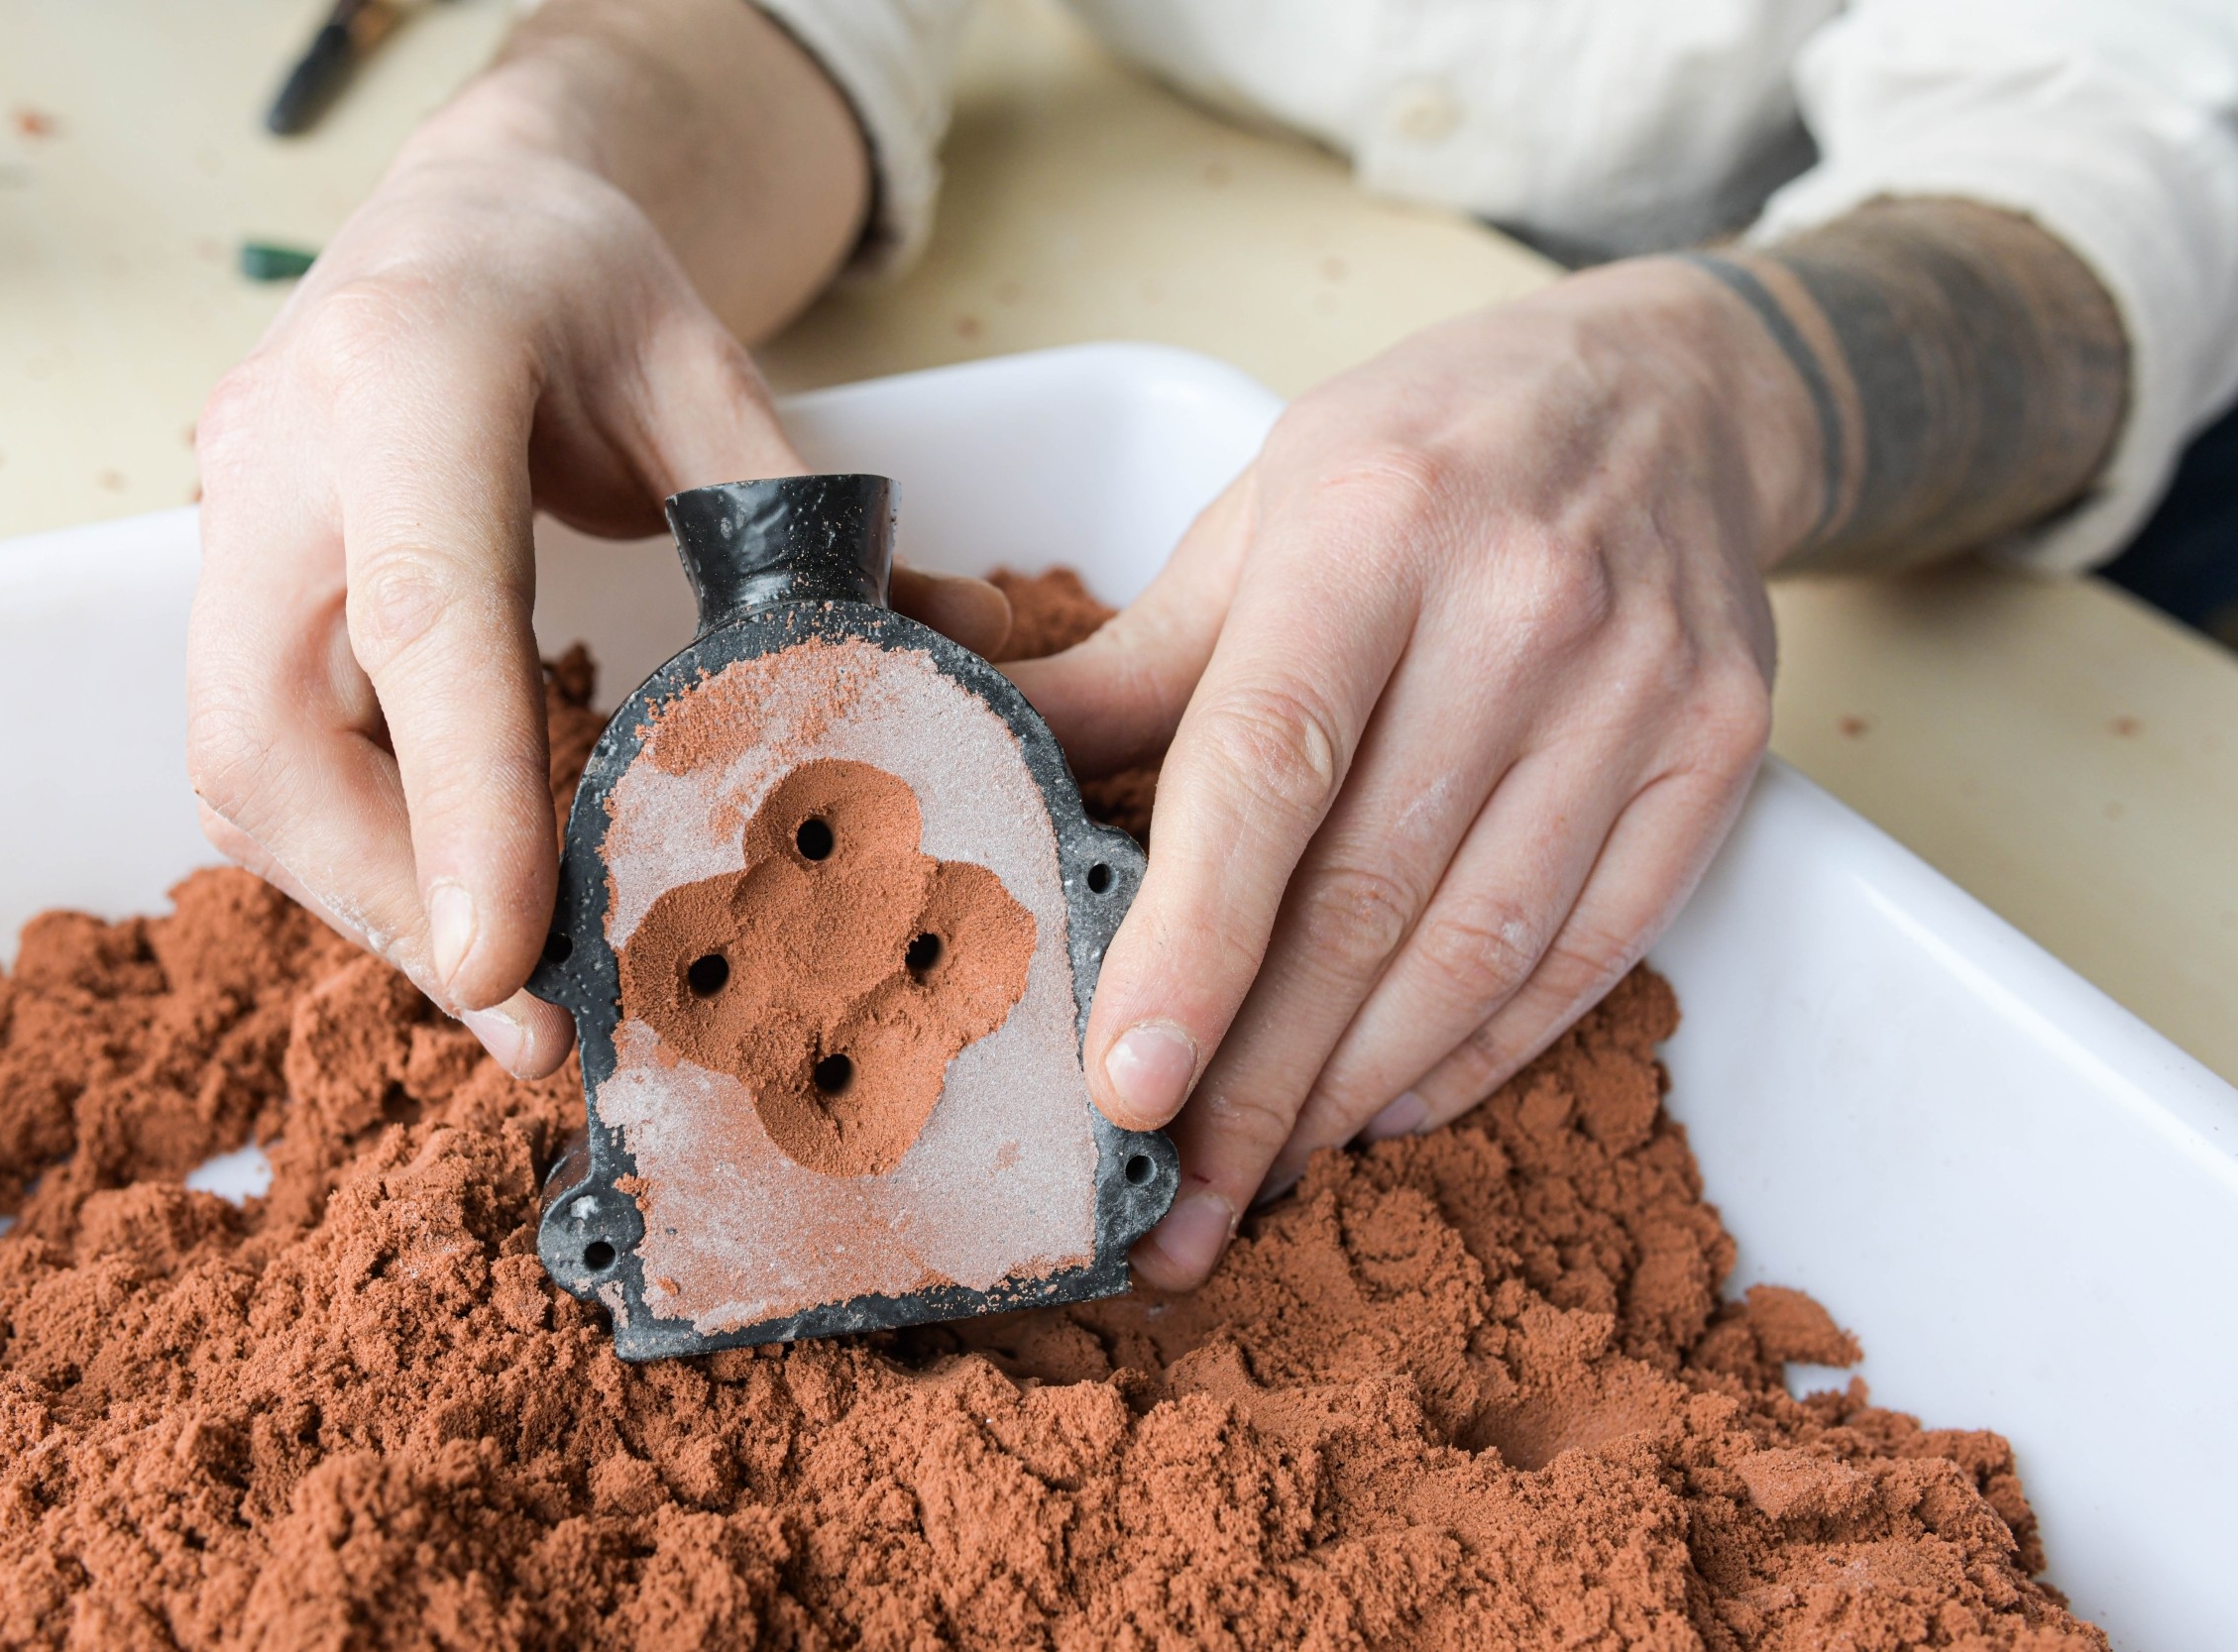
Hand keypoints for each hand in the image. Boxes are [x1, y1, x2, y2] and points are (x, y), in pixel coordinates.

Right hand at [186, 83, 1007, 1079]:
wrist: (464, 222)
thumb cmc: (585, 289)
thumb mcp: (709, 376)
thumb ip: (795, 526)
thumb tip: (942, 663)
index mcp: (410, 371)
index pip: (427, 610)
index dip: (463, 799)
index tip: (505, 963)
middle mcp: (281, 454)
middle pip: (270, 739)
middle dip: (394, 905)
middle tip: (529, 1025)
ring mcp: (232, 524)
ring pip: (247, 776)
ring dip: (375, 906)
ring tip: (516, 1000)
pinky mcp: (231, 588)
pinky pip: (263, 765)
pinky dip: (363, 860)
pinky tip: (466, 913)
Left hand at [1010, 258, 1820, 1287]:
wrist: (1664, 396)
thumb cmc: (1415, 461)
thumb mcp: (1255, 518)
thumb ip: (1121, 667)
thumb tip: (964, 768)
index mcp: (1366, 528)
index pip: (1268, 767)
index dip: (1193, 944)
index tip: (1127, 1092)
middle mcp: (1520, 607)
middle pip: (1368, 896)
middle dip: (1260, 1078)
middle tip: (1173, 1206)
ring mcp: (1638, 687)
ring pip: (1480, 949)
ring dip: (1357, 1089)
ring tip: (1259, 1173)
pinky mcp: (1720, 752)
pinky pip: (1588, 951)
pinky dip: (1479, 1051)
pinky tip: (1392, 1104)